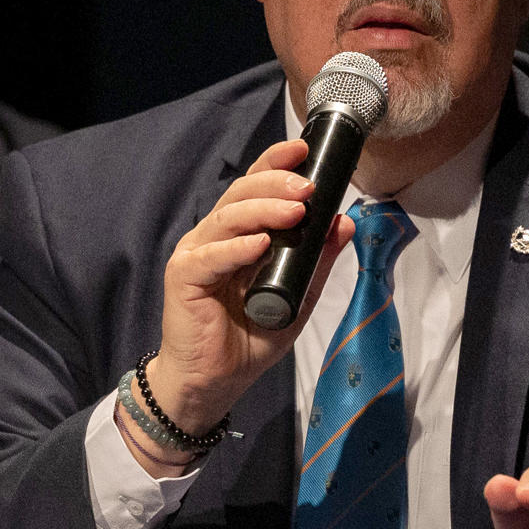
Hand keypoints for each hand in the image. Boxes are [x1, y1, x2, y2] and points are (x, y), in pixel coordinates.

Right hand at [141, 140, 351, 435]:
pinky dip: (235, 249)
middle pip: (241, 195)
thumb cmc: (251, 336)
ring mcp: (198, 255)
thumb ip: (318, 260)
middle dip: (276, 184)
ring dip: (262, 211)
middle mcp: (216, 237)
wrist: (217, 379)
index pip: (256, 188)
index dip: (276, 164)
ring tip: (295, 211)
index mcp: (241, 235)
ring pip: (227, 219)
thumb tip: (344, 222)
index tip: (303, 149)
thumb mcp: (299, 295)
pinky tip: (258, 245)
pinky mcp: (184, 279)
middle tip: (307, 186)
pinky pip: (210, 257)